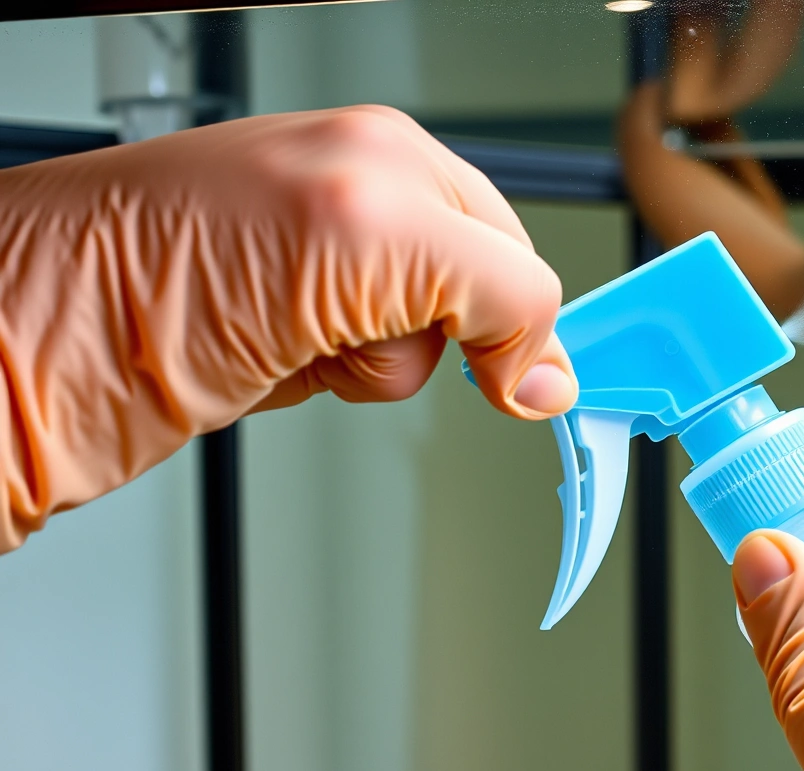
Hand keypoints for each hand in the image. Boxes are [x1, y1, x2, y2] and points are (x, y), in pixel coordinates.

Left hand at [0, 105, 573, 549]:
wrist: (17, 347)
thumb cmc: (142, 271)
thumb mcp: (369, 244)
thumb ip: (497, 293)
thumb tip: (550, 367)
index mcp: (380, 152)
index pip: (515, 245)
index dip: (522, 318)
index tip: (522, 379)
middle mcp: (350, 198)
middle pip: (476, 298)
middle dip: (438, 342)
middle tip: (368, 336)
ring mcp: (311, 269)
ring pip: (421, 349)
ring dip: (377, 370)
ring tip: (301, 346)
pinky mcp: (276, 332)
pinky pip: (364, 376)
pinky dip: (337, 387)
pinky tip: (277, 368)